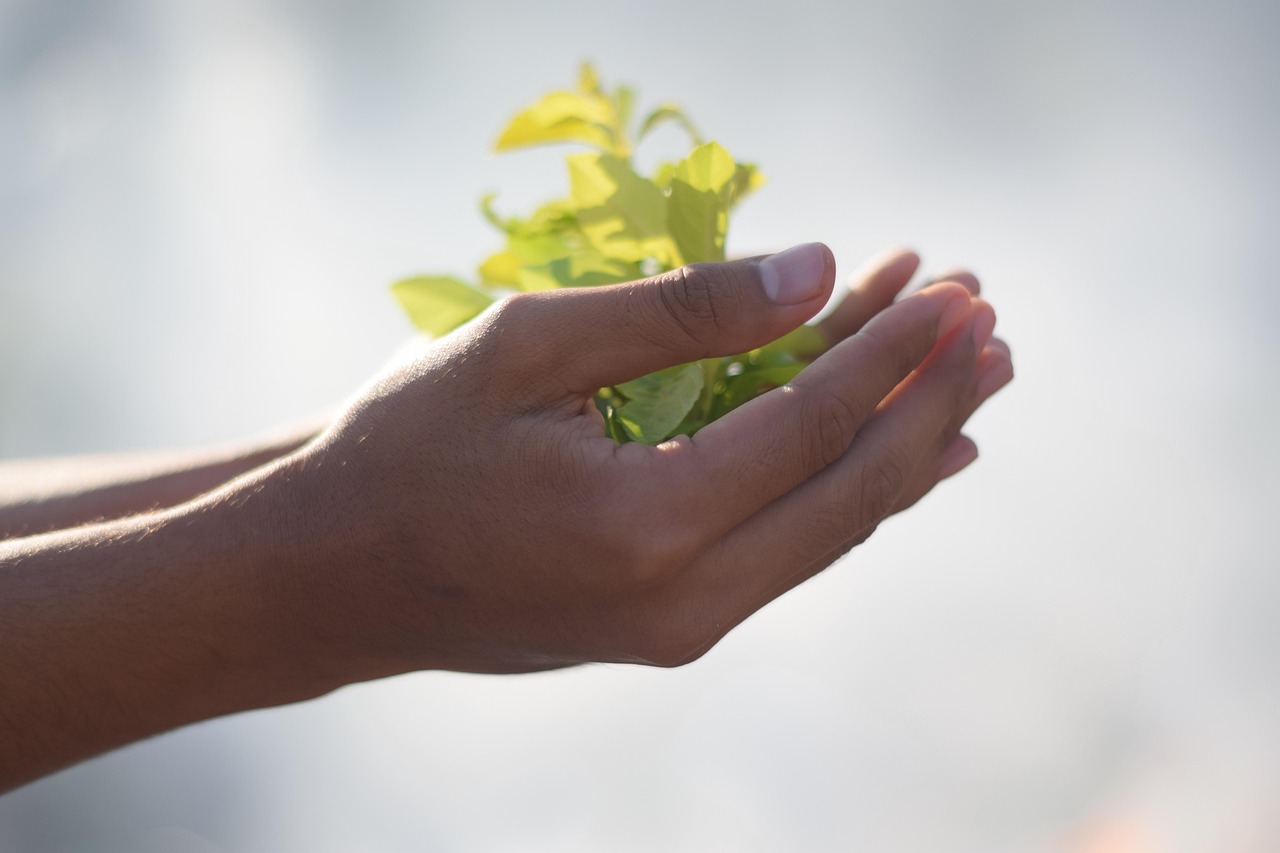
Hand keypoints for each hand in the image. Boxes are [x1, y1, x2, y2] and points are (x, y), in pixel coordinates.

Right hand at [258, 242, 1010, 678]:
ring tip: (975, 377)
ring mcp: (683, 630)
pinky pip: (792, 556)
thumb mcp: (527, 346)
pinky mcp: (673, 630)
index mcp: (644, 524)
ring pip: (833, 529)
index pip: (813, 425)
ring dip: (906, 445)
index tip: (952, 289)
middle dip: (928, 398)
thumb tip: (814, 270)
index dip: (892, 351)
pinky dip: (849, 492)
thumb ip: (679, 313)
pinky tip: (907, 457)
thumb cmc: (409, 446)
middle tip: (990, 322)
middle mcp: (684, 600)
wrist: (337, 575)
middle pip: (852, 491)